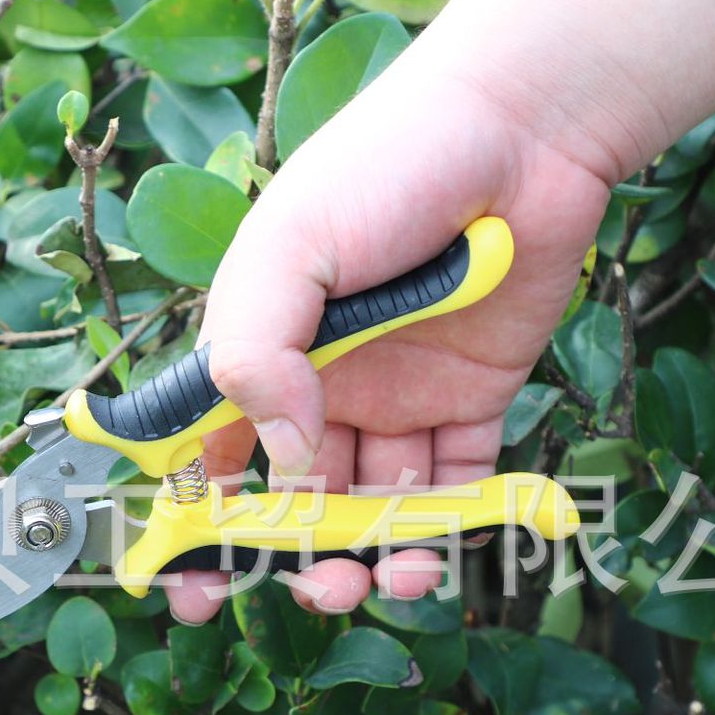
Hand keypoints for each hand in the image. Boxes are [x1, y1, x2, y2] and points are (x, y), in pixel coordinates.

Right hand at [163, 67, 611, 622]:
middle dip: (293, 558)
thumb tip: (276, 459)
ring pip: (373, 507)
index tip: (191, 585)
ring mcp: (397, 395)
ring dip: (371, 557)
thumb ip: (256, 351)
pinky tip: (435, 549)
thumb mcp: (290, 247)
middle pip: (293, 499)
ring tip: (381, 580)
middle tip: (315, 587)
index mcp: (260, 349)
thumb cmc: (386, 165)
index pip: (210, 453)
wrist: (522, 126)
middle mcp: (322, 383)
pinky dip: (445, 527)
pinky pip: (455, 485)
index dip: (195, 523)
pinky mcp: (473, 399)